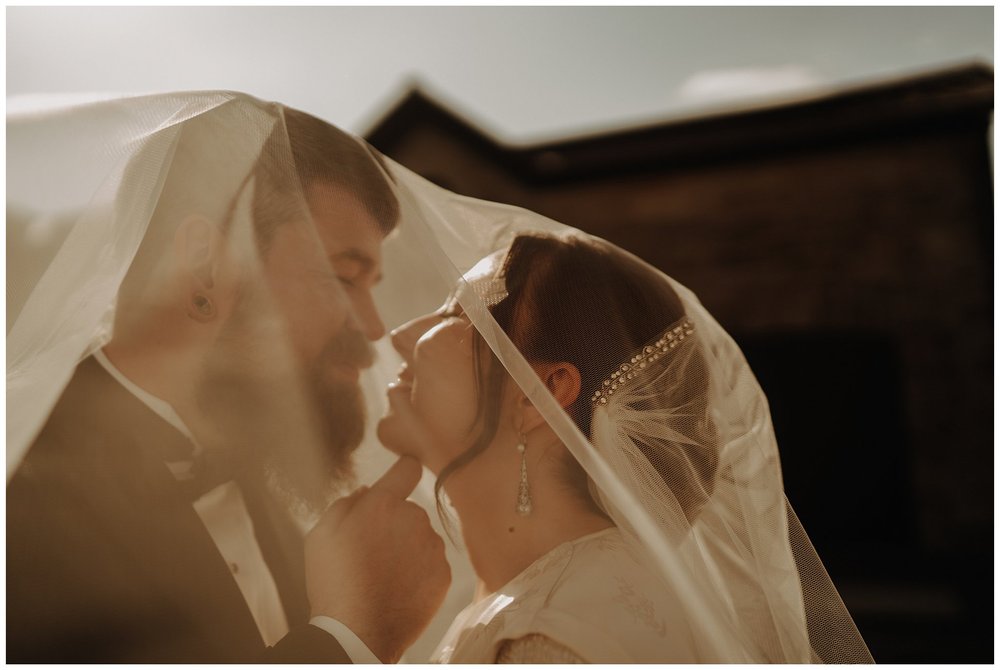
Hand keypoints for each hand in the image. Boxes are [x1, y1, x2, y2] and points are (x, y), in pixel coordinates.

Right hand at [305, 457, 450, 662]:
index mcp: (383, 504)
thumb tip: (367, 491)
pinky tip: (398, 588)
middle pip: (409, 511)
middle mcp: (414, 519)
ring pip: (422, 538)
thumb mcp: (321, 535)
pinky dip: (419, 573)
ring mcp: (432, 548)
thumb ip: (346, 504)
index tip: (404, 472)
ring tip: (383, 575)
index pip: (407, 468)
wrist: (358, 632)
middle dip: (395, 523)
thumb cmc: (334, 582)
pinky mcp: (444, 575)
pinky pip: (432, 564)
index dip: (405, 469)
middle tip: (372, 552)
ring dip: (408, 549)